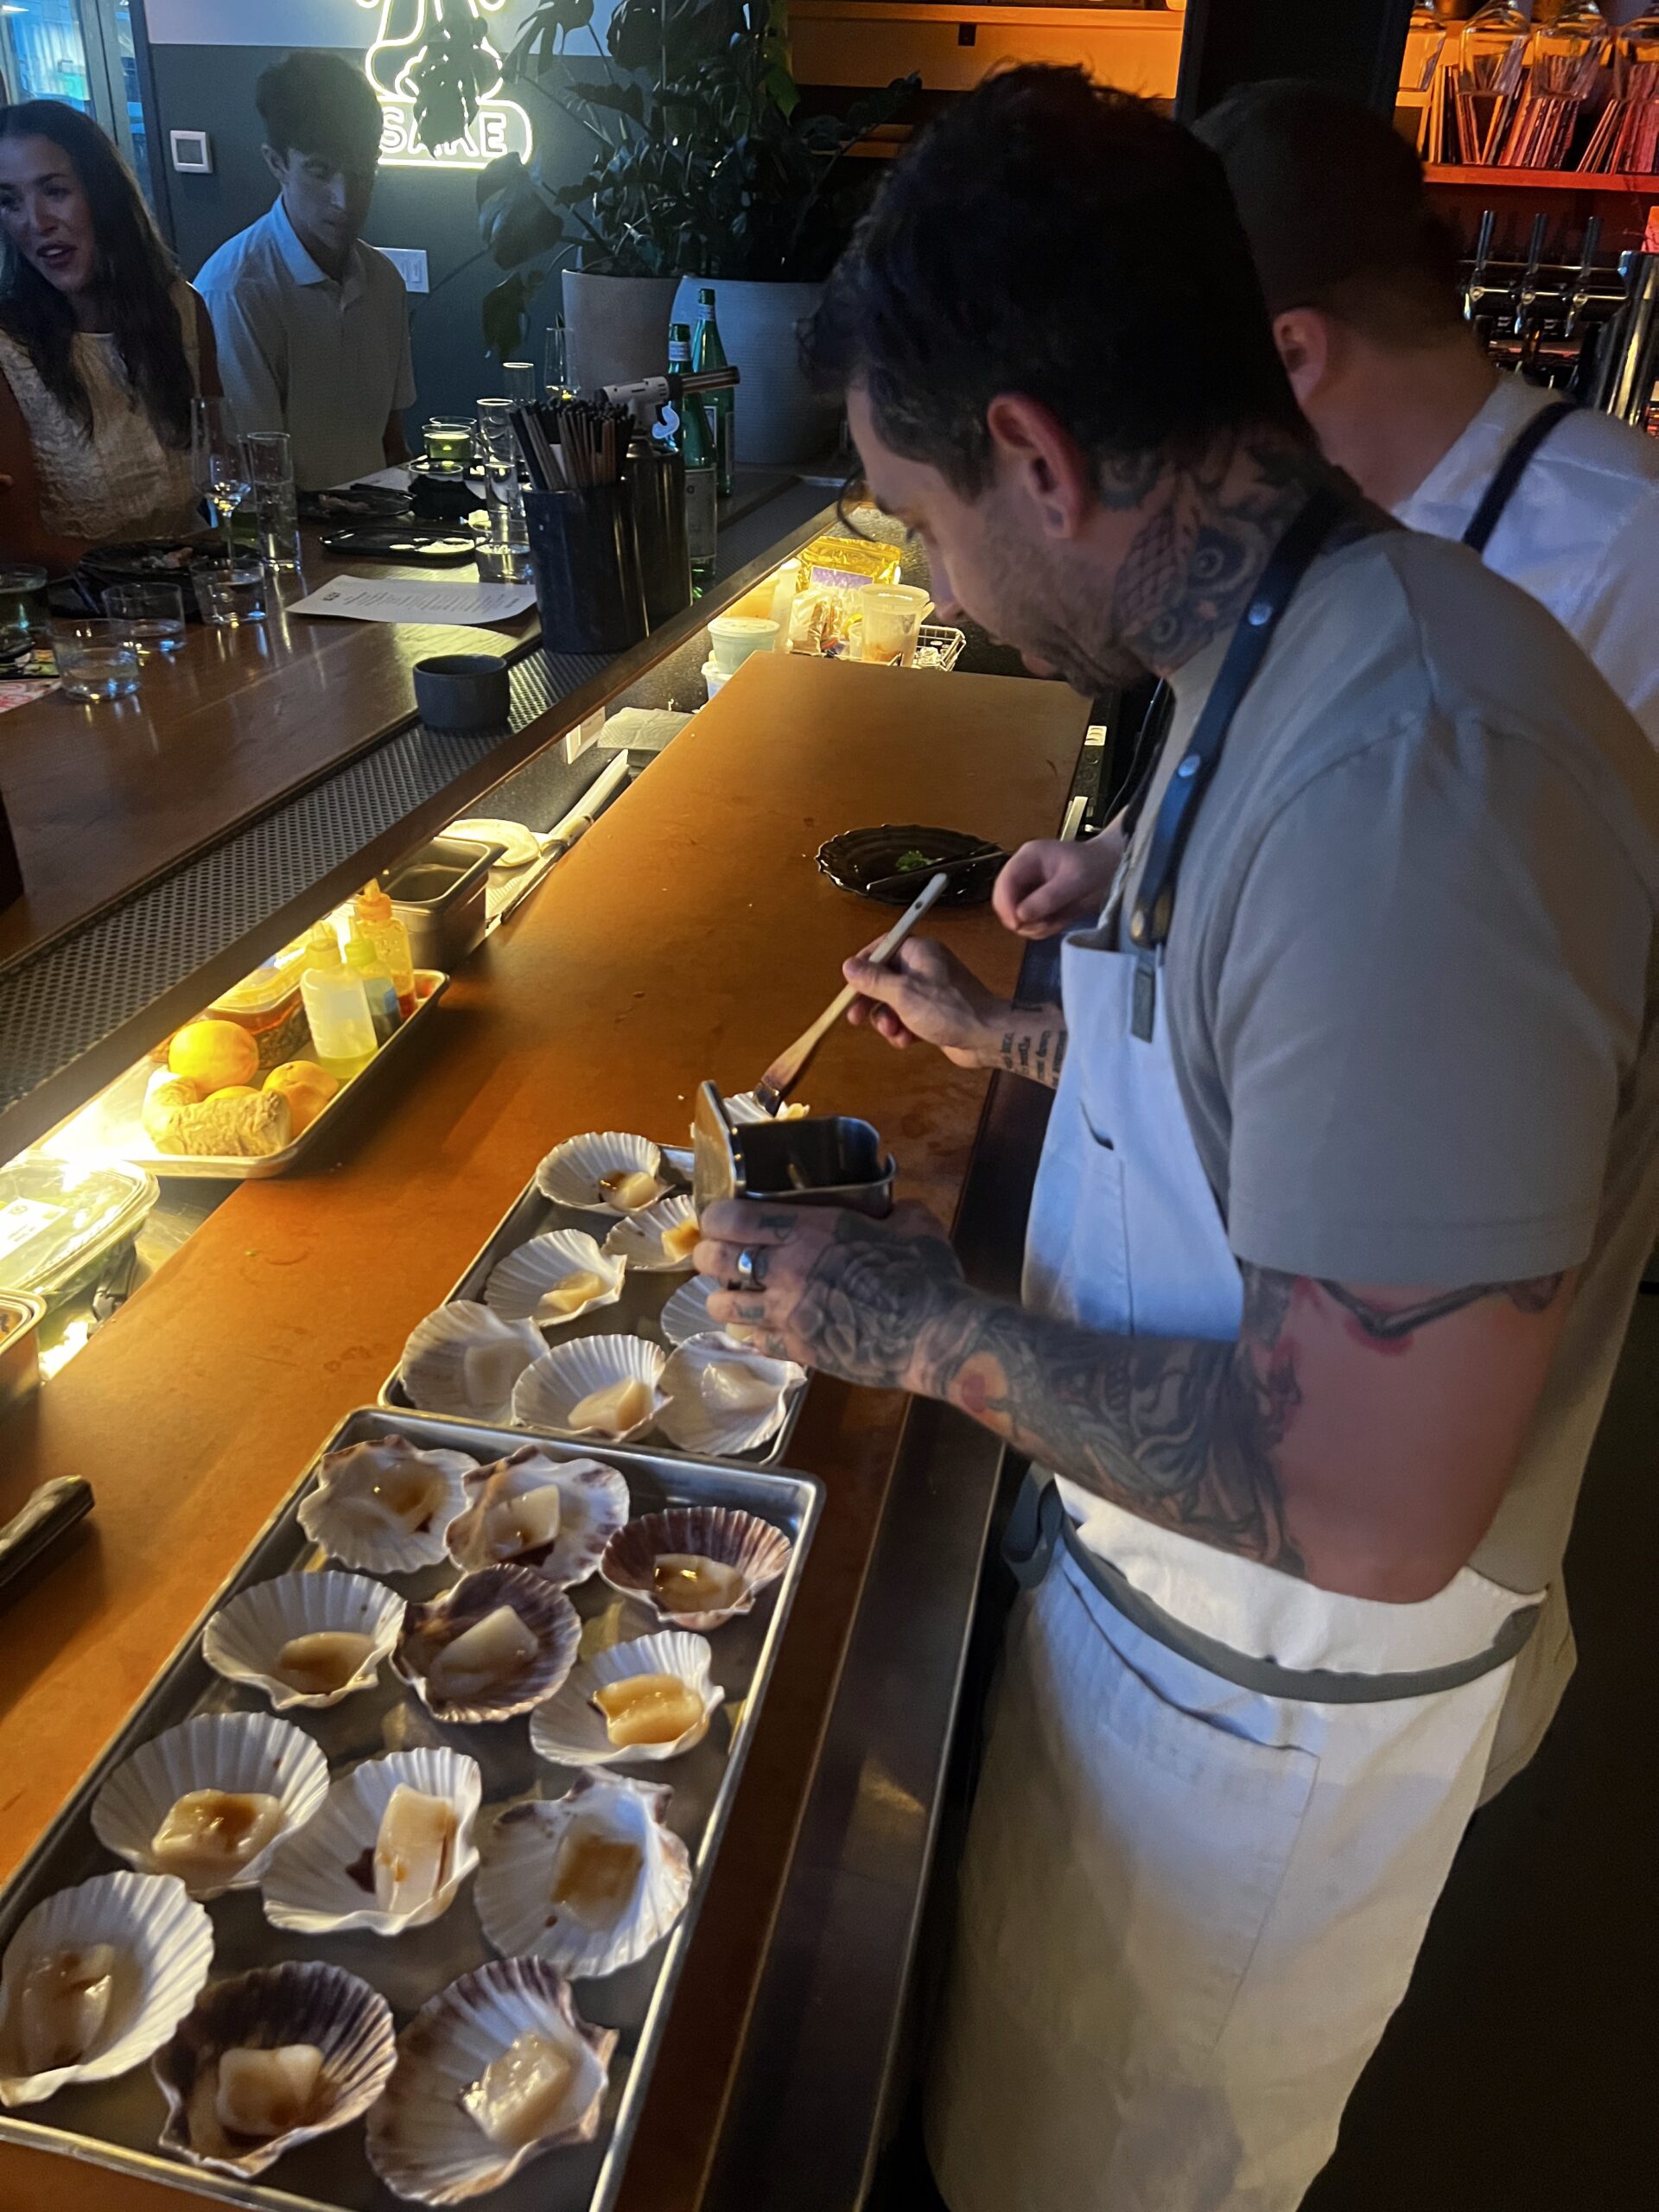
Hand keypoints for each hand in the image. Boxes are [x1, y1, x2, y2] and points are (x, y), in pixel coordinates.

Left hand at [695, 1198, 969, 1390]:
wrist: (932, 1335)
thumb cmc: (924, 1272)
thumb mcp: (910, 1223)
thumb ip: (888, 1211)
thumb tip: (889, 1210)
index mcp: (810, 1230)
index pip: (734, 1218)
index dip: (715, 1217)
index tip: (716, 1218)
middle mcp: (787, 1270)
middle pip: (717, 1260)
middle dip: (707, 1255)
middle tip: (713, 1255)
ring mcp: (788, 1314)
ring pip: (725, 1306)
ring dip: (722, 1298)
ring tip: (729, 1295)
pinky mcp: (799, 1350)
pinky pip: (757, 1341)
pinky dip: (755, 1334)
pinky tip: (763, 1330)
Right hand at [842, 936, 1007, 1066]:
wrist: (987, 1037)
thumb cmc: (947, 1010)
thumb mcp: (904, 994)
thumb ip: (874, 980)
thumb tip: (848, 966)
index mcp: (918, 951)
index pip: (882, 948)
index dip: (863, 966)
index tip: (849, 985)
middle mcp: (923, 966)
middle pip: (884, 978)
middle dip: (871, 1000)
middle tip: (855, 1018)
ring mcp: (929, 991)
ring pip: (893, 1002)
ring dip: (887, 1020)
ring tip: (893, 1032)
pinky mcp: (933, 1013)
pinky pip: (907, 1017)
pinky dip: (903, 1029)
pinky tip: (906, 1041)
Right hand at [993, 827, 1123, 937]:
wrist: (1112, 870)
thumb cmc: (1095, 866)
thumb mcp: (1075, 880)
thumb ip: (1048, 897)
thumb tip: (1021, 915)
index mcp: (1028, 858)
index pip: (1005, 882)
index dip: (1006, 904)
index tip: (1017, 923)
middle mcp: (1024, 874)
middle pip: (1003, 901)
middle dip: (1019, 918)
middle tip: (1042, 927)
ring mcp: (1029, 890)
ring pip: (1015, 916)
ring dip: (1034, 926)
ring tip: (1058, 922)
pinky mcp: (1037, 905)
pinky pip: (1029, 923)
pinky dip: (1042, 929)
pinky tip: (1059, 922)